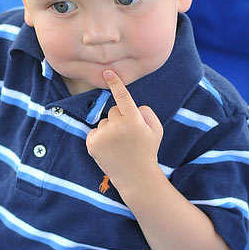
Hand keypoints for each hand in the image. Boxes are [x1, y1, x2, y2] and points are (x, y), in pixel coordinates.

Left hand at [85, 69, 162, 194]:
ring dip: (110, 129)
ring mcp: (103, 136)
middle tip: (129, 136)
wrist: (135, 177)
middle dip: (120, 119)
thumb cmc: (147, 150)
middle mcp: (117, 126)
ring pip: (104, 121)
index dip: (116, 83)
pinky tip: (110, 149)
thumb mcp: (156, 129)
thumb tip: (130, 105)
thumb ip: (145, 112)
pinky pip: (96, 131)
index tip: (107, 72)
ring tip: (119, 146)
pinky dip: (101, 138)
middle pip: (114, 111)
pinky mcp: (92, 144)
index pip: (123, 97)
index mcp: (134, 120)